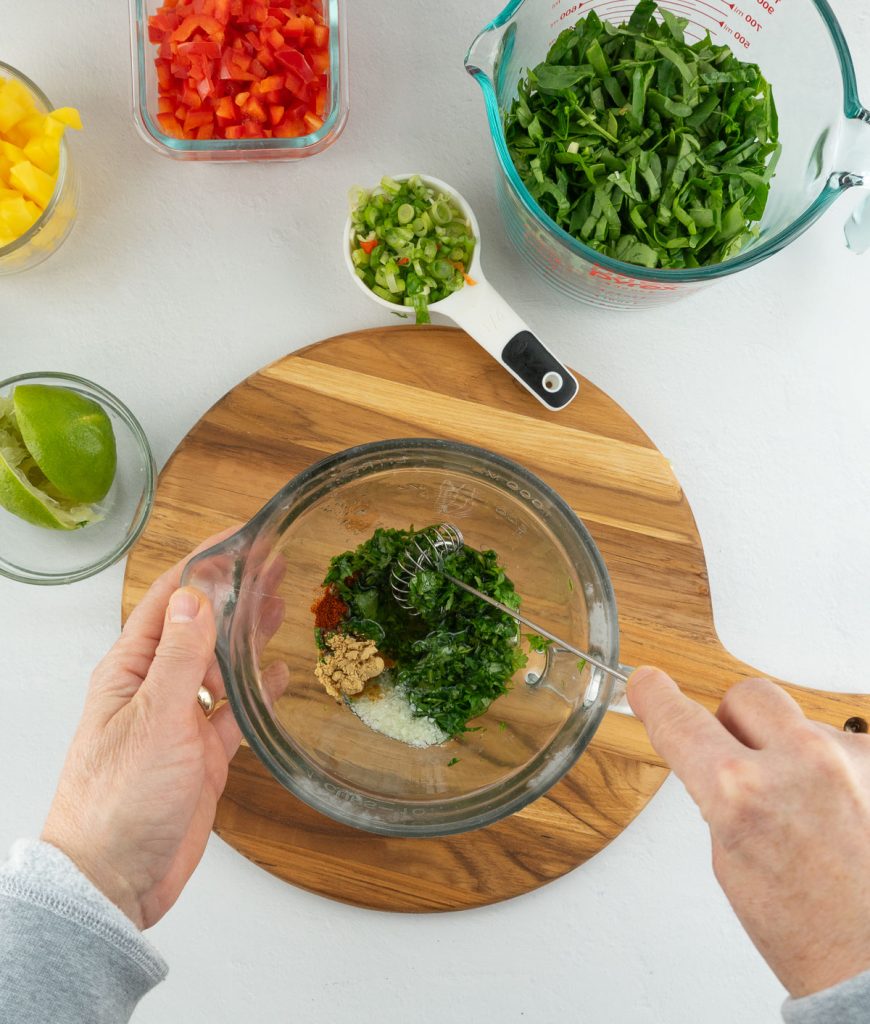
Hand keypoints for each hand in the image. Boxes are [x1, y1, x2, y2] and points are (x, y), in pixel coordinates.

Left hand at [41, 532, 285, 929]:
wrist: (115, 879)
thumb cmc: (118, 801)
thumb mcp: (153, 720)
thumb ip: (178, 658)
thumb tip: (193, 597)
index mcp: (130, 671)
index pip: (167, 600)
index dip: (202, 566)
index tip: (237, 540)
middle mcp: (153, 690)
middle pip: (197, 628)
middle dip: (232, 595)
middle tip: (271, 565)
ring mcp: (177, 723)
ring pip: (218, 666)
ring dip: (246, 637)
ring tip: (278, 606)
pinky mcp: (199, 756)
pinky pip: (231, 713)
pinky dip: (254, 692)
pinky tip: (276, 675)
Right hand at [628, 668, 869, 998]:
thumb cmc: (809, 933)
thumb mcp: (730, 861)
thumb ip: (719, 794)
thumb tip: (718, 756)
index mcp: (740, 791)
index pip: (680, 719)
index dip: (656, 697)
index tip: (648, 683)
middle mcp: (800, 763)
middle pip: (748, 696)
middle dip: (736, 723)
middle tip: (745, 763)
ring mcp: (852, 761)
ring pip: (801, 723)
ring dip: (793, 753)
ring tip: (808, 811)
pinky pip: (843, 746)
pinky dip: (836, 771)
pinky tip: (841, 812)